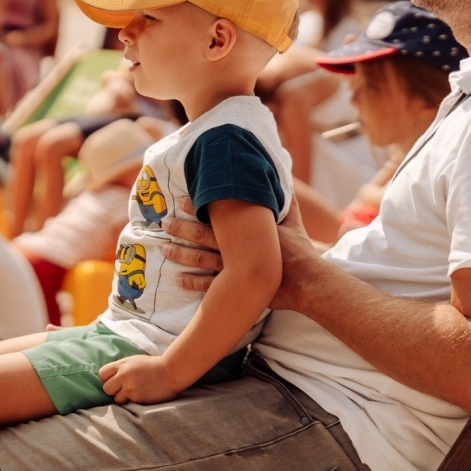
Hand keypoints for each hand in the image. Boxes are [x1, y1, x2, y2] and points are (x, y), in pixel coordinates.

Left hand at [98, 354, 181, 404]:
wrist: (171, 372)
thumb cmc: (155, 365)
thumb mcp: (135, 361)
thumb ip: (122, 368)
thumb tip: (111, 377)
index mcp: (122, 364)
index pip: (102, 374)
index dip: (107, 379)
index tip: (114, 381)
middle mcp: (123, 375)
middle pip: (106, 388)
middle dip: (113, 390)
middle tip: (124, 389)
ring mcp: (130, 388)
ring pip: (116, 399)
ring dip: (124, 398)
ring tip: (135, 393)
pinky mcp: (137, 398)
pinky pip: (128, 404)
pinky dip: (133, 402)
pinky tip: (142, 396)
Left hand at [163, 195, 319, 310]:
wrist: (306, 281)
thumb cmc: (299, 252)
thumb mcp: (294, 224)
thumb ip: (288, 203)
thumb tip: (288, 183)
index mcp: (247, 231)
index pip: (218, 215)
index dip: (198, 207)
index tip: (181, 199)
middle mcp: (236, 248)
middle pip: (203, 235)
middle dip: (182, 228)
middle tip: (164, 222)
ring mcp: (234, 269)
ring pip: (201, 259)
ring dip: (181, 254)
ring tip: (164, 248)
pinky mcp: (236, 288)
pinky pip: (209, 286)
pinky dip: (193, 283)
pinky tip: (178, 280)